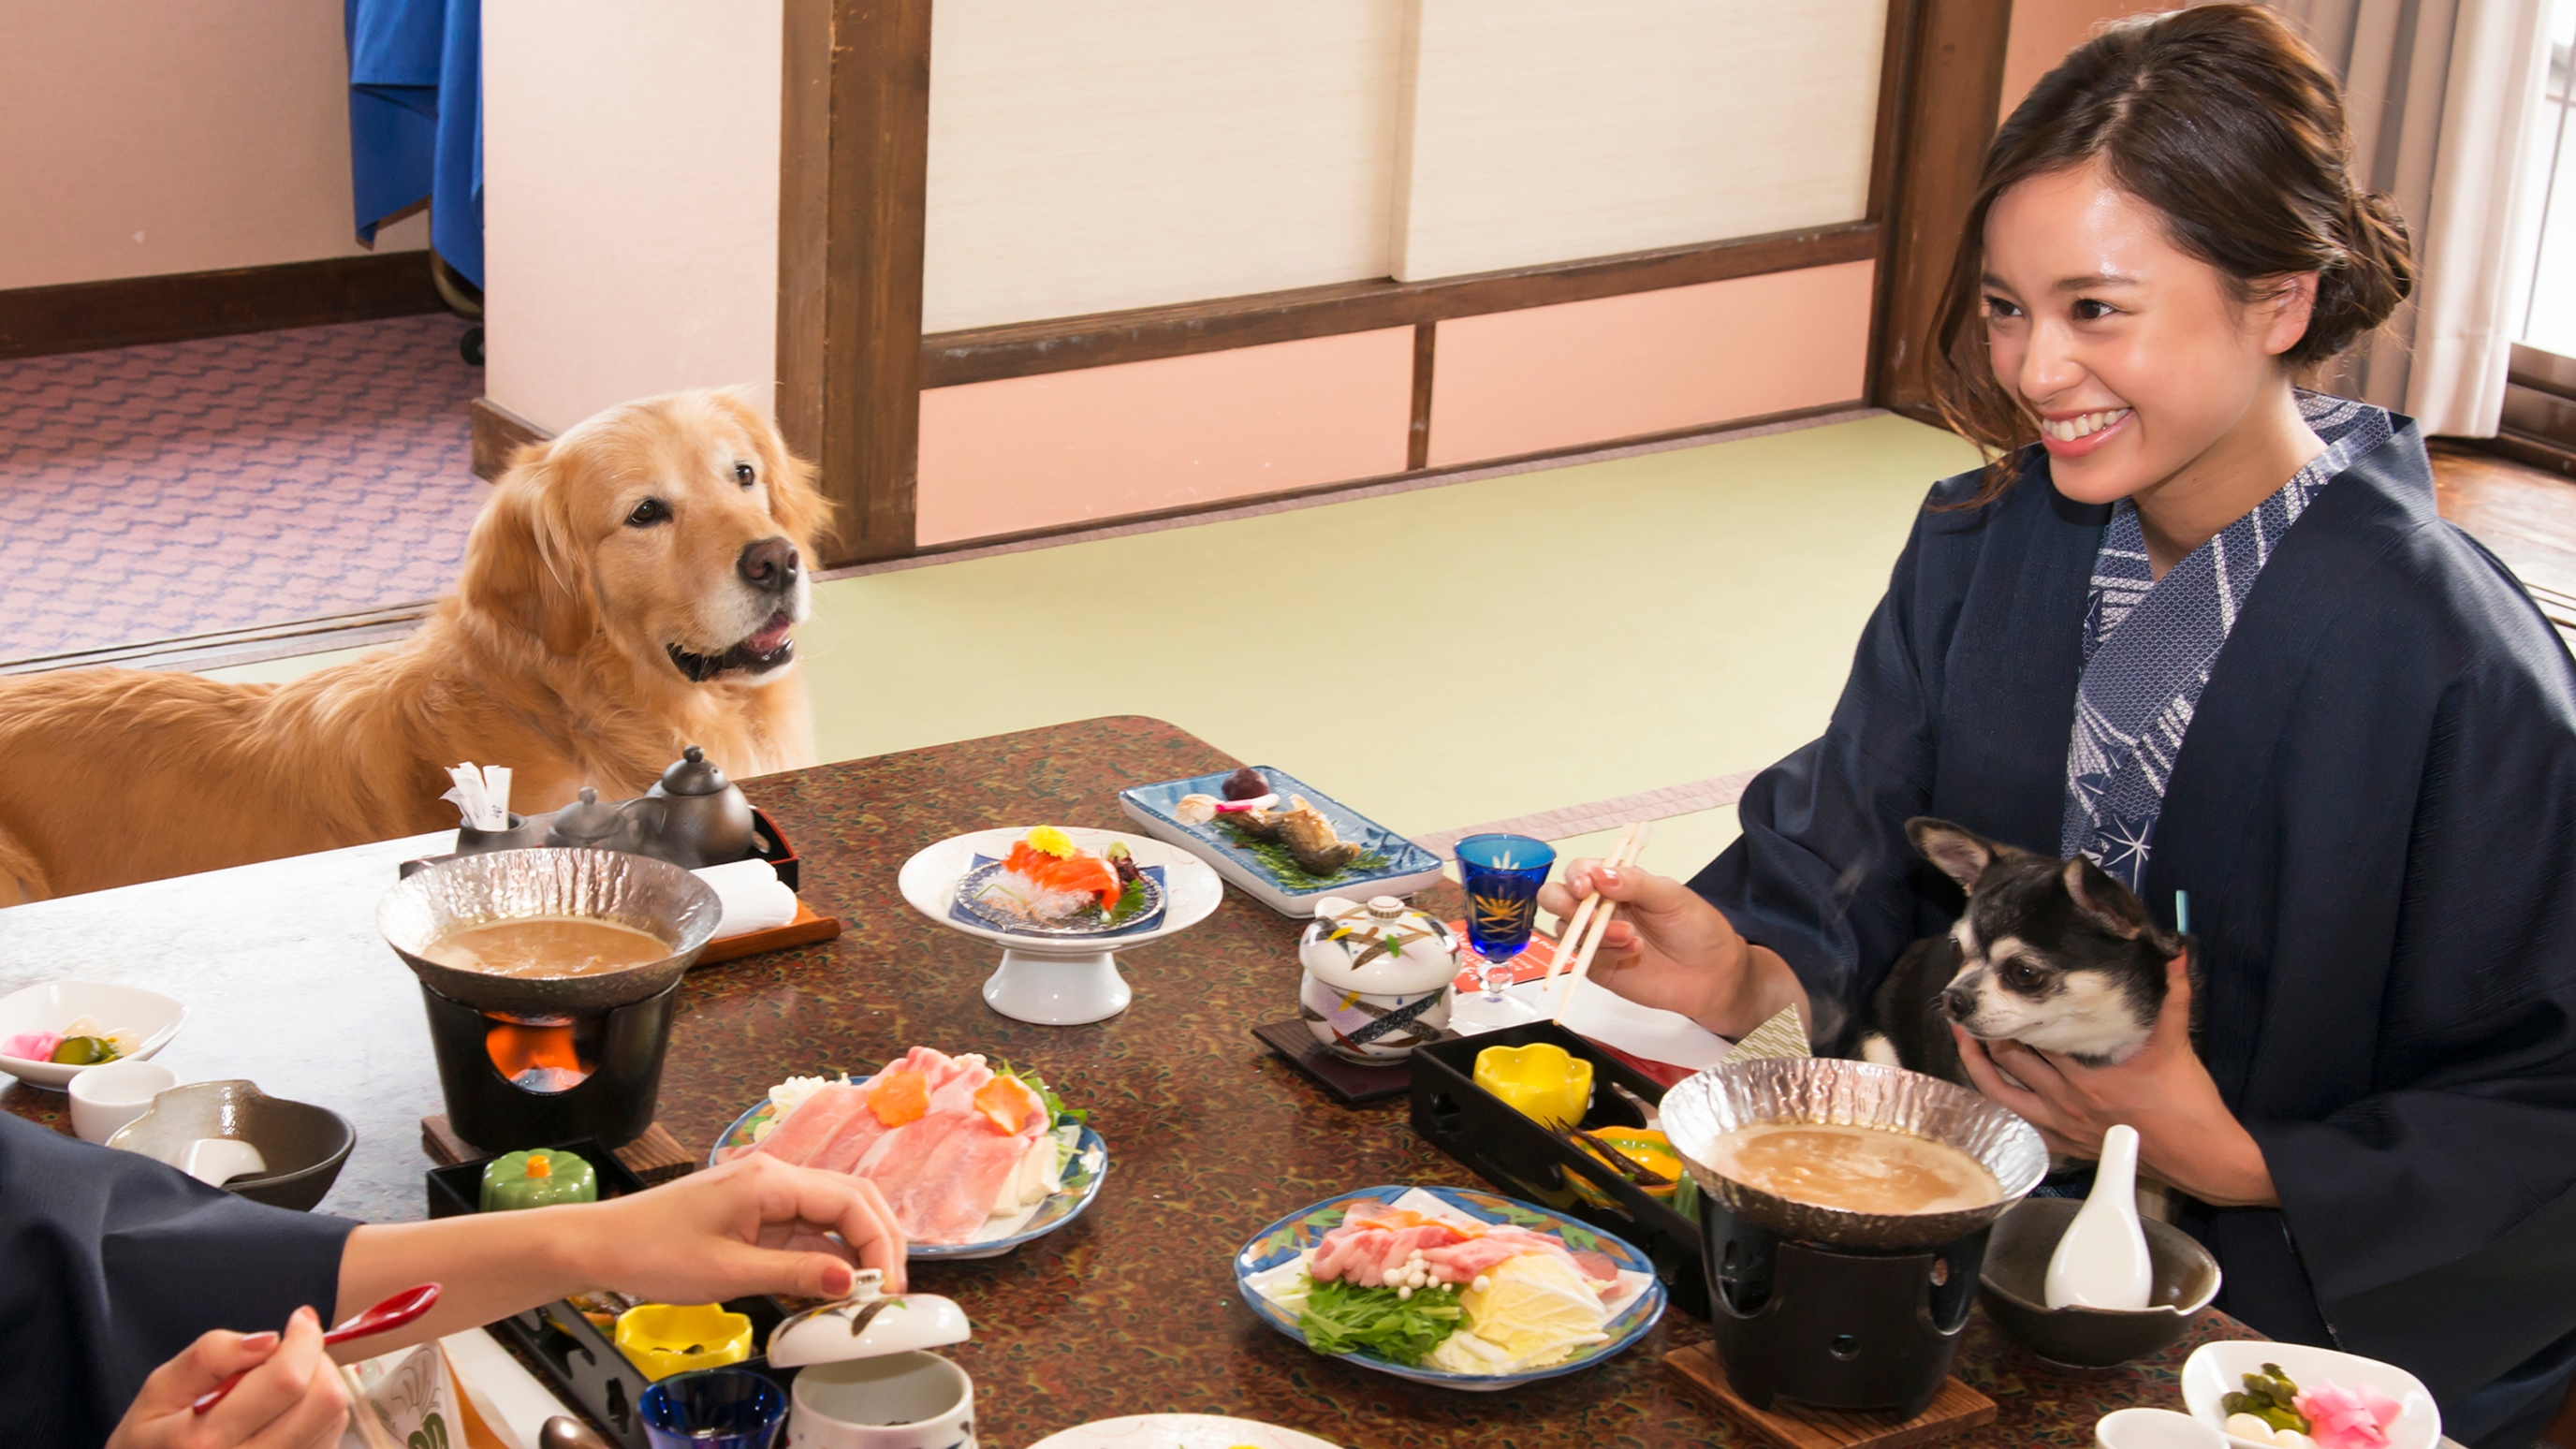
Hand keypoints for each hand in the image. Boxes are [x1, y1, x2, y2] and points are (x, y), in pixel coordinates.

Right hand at [107, 1306, 349, 1448]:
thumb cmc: (151, 1437)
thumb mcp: (161, 1388)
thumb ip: (212, 1355)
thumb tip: (270, 1340)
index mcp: (205, 1441)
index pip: (286, 1380)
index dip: (304, 1339)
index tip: (299, 1320)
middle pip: (324, 1400)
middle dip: (317, 1362)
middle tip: (290, 1353)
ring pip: (336, 1418)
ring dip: (321, 1387)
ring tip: (284, 1384)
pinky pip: (331, 1439)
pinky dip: (320, 1415)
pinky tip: (287, 1412)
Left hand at [336, 1153, 910, 1354]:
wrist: (601, 1244)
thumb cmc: (655, 1252)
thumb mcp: (730, 1271)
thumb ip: (796, 1272)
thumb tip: (851, 1281)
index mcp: (772, 1180)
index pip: (850, 1201)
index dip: (879, 1243)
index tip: (886, 1287)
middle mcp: (776, 1177)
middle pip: (851, 1199)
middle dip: (879, 1241)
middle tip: (889, 1290)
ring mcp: (765, 1193)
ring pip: (832, 1215)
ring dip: (853, 1250)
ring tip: (861, 1296)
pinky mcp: (754, 1212)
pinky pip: (804, 1229)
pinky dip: (823, 1256)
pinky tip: (825, 1288)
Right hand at [1535, 860, 1809, 1039]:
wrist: (1712, 976)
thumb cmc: (1696, 928)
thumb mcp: (1672, 896)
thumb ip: (1636, 883)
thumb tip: (1599, 874)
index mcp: (1617, 883)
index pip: (1580, 871)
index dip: (1575, 875)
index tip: (1585, 885)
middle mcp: (1600, 908)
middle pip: (1556, 898)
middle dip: (1563, 901)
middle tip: (1586, 911)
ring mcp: (1596, 938)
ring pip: (1566, 929)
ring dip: (1592, 931)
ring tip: (1631, 937)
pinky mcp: (1598, 966)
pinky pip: (1582, 957)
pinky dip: (1604, 952)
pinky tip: (1633, 952)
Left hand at [1953, 953, 2277, 1206]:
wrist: (2200, 1157)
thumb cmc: (2187, 1103)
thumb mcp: (2176, 1042)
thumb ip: (2173, 995)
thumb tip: (2176, 953)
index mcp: (2088, 1070)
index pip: (2035, 1032)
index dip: (2012, 1008)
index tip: (1996, 986)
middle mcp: (2067, 1097)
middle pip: (2010, 1057)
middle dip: (1989, 1029)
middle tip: (1973, 1005)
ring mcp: (2062, 1124)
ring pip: (2001, 1091)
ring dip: (1978, 1063)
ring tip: (1964, 1037)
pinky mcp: (2066, 1145)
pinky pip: (2016, 1125)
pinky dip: (1996, 1105)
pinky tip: (1987, 1087)